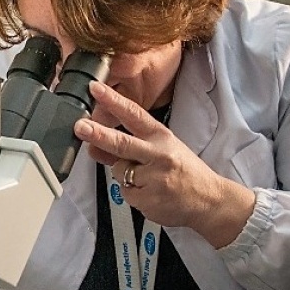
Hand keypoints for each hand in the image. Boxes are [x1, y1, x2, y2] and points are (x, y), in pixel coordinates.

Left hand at [73, 81, 254, 247]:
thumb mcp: (161, 151)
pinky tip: (151, 194)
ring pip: (119, 172)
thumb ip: (128, 148)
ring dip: (125, 177)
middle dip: (99, 134)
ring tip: (148, 181)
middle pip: (122, 143)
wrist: (209, 200)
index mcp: (161, 137)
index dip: (113, 101)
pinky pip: (126, 193)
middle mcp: (158, 154)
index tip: (95, 89)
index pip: (134, 114)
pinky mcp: (150, 198)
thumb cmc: (184, 172)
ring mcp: (155, 177)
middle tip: (80, 126)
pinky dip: (133, 195)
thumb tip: (94, 145)